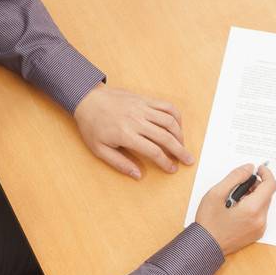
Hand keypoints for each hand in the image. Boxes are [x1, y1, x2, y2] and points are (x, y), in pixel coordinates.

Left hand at [74, 84, 194, 178]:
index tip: (172, 169)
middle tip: (188, 160)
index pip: (153, 151)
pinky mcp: (144, 99)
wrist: (87, 99)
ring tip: (182, 145)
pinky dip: (176, 116)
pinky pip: (166, 106)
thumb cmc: (92, 126)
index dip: (165, 162)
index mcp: (126, 134)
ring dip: (180, 134)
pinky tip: (177, 126)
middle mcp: (137, 120)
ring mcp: (142, 108)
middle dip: (180, 150)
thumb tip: (138, 175)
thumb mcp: (100, 150)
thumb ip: (120, 163)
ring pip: (169, 121)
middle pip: (166, 137)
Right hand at [193, 164, 275, 255]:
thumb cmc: (208, 222)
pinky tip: (236, 210)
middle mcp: (260, 220)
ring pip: (263, 204)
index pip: (270, 185)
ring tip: (234, 200)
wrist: (205, 246)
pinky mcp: (257, 233)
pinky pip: (260, 214)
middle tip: (238, 186)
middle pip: (267, 194)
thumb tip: (249, 168)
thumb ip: (235, 177)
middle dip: (256, 186)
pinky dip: (252, 208)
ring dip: (253, 197)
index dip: (266, 174)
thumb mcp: (216, 193)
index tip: (258, 169)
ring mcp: (260, 228)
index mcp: (252, 209)